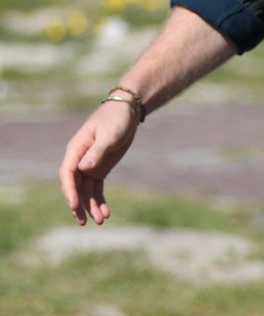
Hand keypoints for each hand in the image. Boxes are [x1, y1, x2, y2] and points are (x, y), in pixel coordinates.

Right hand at [58, 100, 139, 224]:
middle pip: (74, 186)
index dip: (69, 191)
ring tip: (100, 221)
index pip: (68, 174)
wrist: (127, 111)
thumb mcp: (110, 134)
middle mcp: (79, 160)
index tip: (74, 205)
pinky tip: (106, 213)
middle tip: (85, 221)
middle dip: (79, 204)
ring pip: (86, 191)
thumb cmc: (116, 118)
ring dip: (91, 206)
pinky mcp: (99, 169)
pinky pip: (96, 188)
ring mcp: (89, 165)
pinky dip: (99, 200)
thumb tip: (83, 168)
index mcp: (76, 149)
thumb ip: (97, 151)